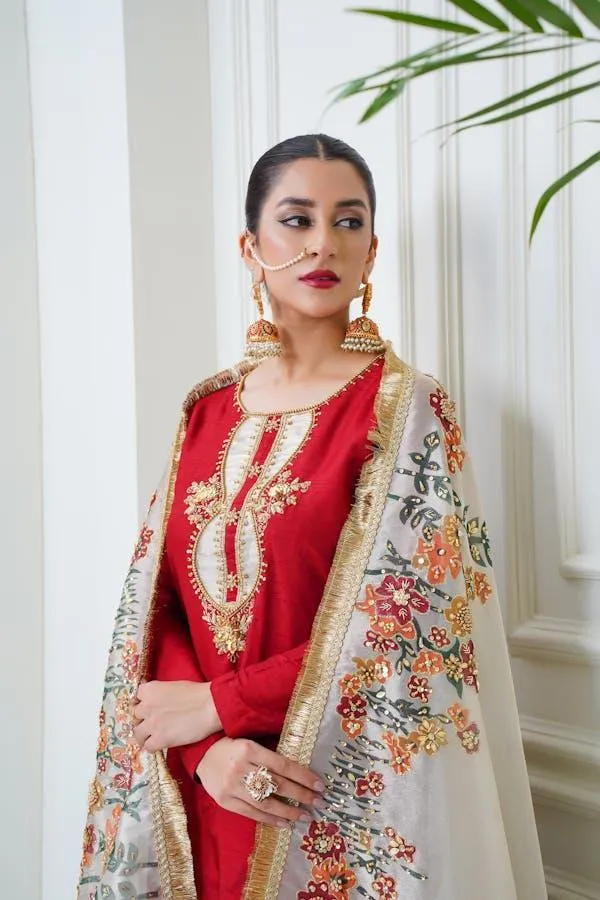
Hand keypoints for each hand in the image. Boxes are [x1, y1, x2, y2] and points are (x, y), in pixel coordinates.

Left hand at [133, 680, 221, 751]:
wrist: (211, 706)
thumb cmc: (197, 694)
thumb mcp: (173, 686)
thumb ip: (158, 695)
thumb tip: (153, 704)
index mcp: (150, 690)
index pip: (136, 698)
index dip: (142, 704)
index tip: (148, 708)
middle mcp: (146, 706)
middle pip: (135, 716)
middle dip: (143, 720)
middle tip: (153, 723)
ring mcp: (152, 724)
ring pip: (137, 734)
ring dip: (145, 735)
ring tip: (155, 736)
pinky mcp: (160, 739)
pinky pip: (147, 747)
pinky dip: (153, 746)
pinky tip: (161, 743)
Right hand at [196, 737, 324, 827]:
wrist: (201, 755)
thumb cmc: (232, 747)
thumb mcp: (250, 743)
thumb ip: (270, 754)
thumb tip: (300, 770)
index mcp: (249, 749)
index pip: (282, 765)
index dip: (303, 776)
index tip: (319, 784)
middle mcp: (240, 768)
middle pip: (277, 784)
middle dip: (301, 795)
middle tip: (318, 802)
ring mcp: (231, 786)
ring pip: (265, 802)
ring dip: (288, 811)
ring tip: (304, 816)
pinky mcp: (225, 801)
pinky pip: (251, 813)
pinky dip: (270, 819)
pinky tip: (284, 823)